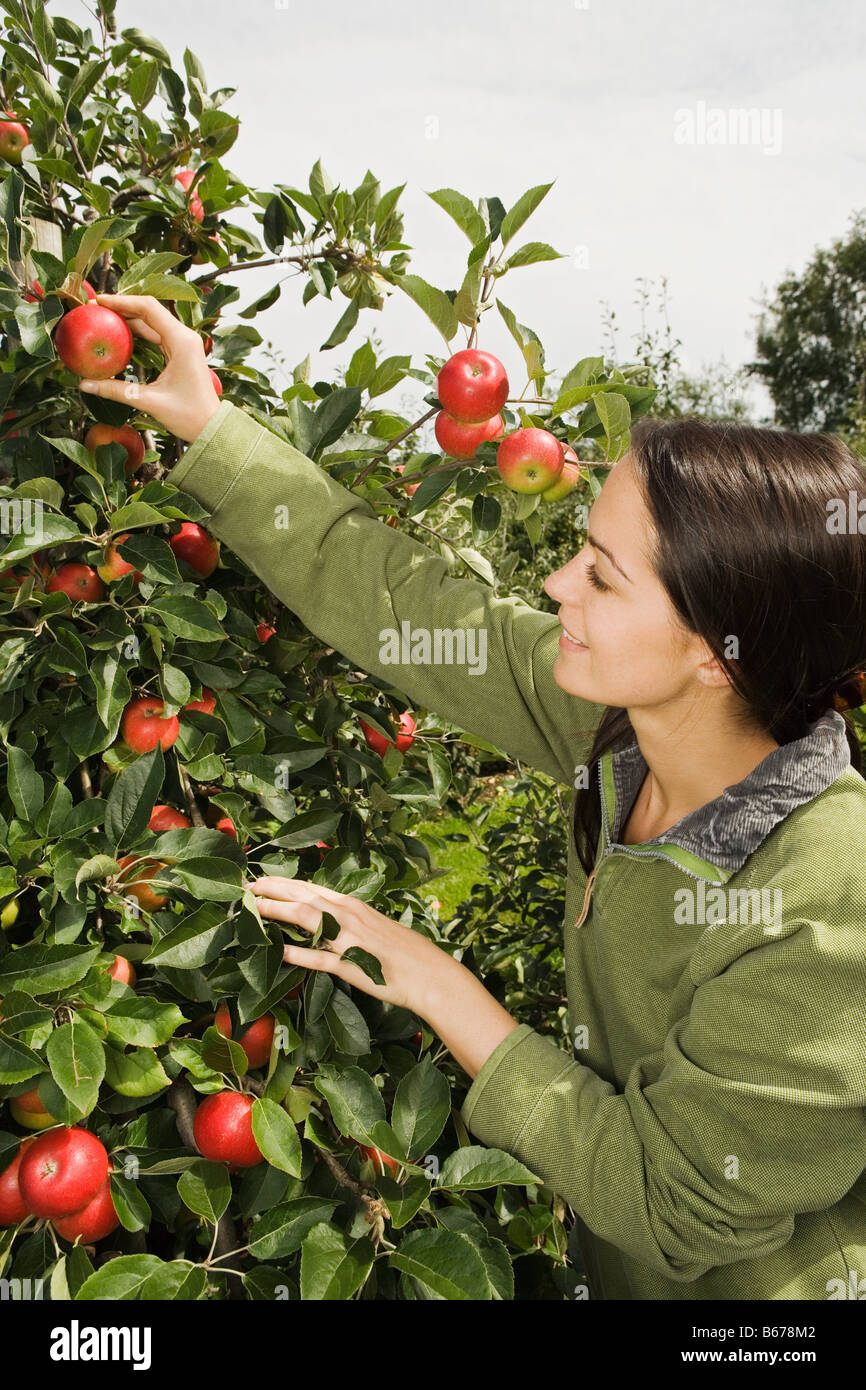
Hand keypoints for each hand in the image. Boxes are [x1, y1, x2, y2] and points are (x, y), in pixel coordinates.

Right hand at [77, 293, 221, 442]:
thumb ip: (117, 390)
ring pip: (152, 322)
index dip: (121, 301)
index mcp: (181, 341)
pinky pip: (156, 335)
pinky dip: (138, 333)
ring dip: (128, 319)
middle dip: (122, 308)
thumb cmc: (188, 416)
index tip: (99, 302)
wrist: (211, 427)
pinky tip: (119, 335)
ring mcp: (184, 343)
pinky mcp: (181, 351)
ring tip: (103, 319)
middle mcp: (184, 337)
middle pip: (149, 311)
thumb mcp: (149, 402)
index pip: (148, 308)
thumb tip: (85, 384)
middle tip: (95, 310)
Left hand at [247, 876, 459, 1018]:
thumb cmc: (403, 952)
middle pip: (303, 897)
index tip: (259, 880)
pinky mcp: (352, 965)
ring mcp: (349, 940)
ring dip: (277, 912)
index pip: (310, 888)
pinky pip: (321, 958)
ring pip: (308, 919)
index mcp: (353, 906)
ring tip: (252, 909)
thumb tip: (321, 921)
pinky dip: (300, 954)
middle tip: (244, 888)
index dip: (282, 883)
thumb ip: (346, 922)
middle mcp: (349, 916)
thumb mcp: (372, 928)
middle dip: (272, 890)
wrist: (429, 973)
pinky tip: (281, 951)